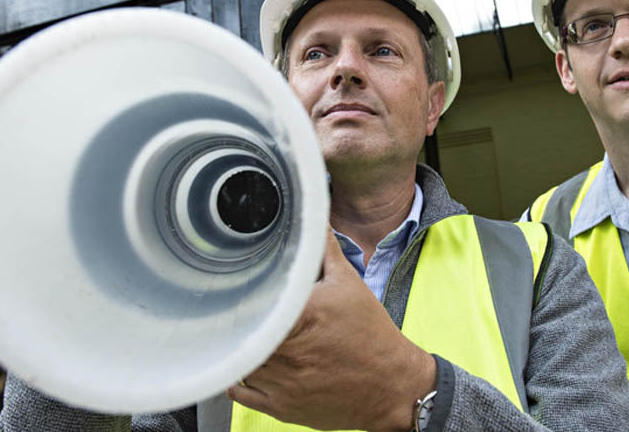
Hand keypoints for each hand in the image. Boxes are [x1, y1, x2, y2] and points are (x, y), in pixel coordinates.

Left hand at [227, 228, 436, 430]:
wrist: (392, 385)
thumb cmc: (371, 335)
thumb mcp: (350, 285)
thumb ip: (325, 251)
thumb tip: (316, 220)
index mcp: (301, 317)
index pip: (251, 305)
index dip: (239, 298)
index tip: (236, 291)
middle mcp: (287, 353)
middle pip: (240, 334)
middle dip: (239, 322)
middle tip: (237, 311)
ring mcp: (282, 384)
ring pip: (239, 362)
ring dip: (240, 349)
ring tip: (246, 336)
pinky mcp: (282, 408)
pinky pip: (241, 392)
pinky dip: (239, 378)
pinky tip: (248, 363)